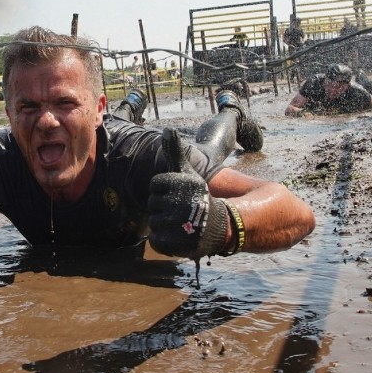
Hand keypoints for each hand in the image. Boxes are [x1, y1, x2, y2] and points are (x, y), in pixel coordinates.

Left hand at [147, 128, 228, 258]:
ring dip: (164, 224)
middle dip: (164, 208)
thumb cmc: (197, 197)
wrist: (219, 225)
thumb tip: (167, 129)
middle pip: (152, 204)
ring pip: (153, 222)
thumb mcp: (188, 172)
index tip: (179, 195)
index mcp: (180, 183)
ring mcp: (177, 224)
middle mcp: (179, 202)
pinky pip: (155, 240)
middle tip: (181, 210)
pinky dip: (164, 240)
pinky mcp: (175, 243)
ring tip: (181, 223)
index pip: (155, 185)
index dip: (164, 191)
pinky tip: (178, 236)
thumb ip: (175, 151)